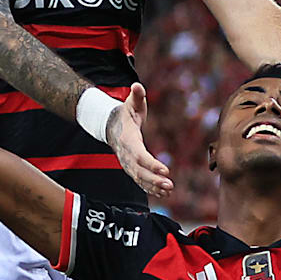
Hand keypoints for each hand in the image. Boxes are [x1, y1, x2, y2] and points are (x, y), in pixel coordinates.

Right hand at [105, 83, 174, 198]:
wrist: (111, 127)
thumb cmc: (126, 114)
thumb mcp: (131, 103)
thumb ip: (136, 96)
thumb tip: (137, 86)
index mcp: (128, 140)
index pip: (140, 155)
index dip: (152, 164)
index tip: (165, 170)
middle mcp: (126, 155)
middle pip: (140, 171)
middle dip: (154, 179)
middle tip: (169, 185)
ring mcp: (128, 164)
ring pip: (140, 179)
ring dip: (154, 186)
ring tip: (169, 190)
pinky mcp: (131, 168)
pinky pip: (141, 181)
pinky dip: (151, 188)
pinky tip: (164, 193)